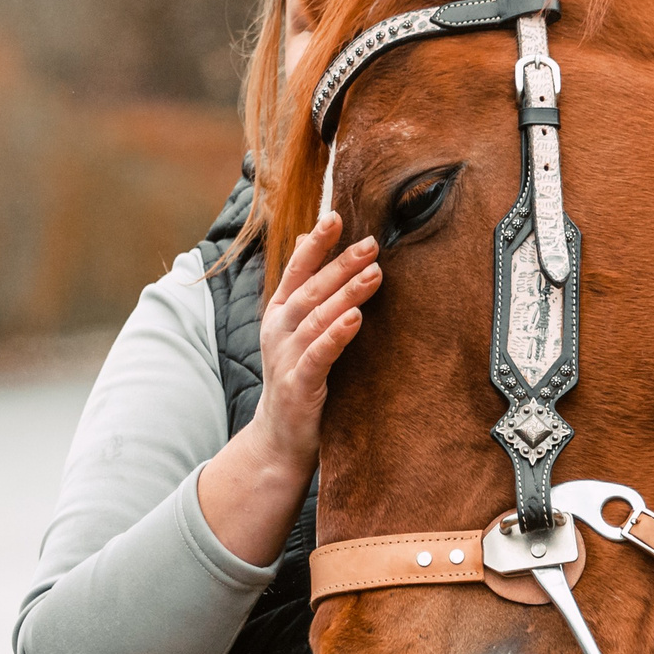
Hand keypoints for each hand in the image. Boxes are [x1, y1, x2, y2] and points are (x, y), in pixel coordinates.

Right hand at [252, 211, 379, 472]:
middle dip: (341, 264)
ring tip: (374, 273)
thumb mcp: (296, 329)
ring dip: (346, 293)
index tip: (335, 216)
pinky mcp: (299, 384)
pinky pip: (319, 354)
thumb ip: (304, 288)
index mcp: (280, 313)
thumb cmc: (297, 375)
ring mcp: (287, 357)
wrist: (280, 436)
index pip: (297, 270)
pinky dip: (337, 334)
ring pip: (317, 318)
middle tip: (372, 244)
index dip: (315, 244)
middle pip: (311, 290)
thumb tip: (307, 237)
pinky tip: (356, 318)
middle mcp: (279, 330)